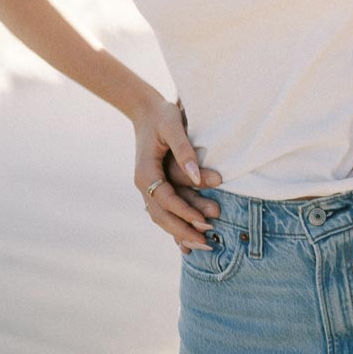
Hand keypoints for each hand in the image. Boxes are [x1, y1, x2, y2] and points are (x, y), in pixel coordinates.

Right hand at [133, 98, 220, 251]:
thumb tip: (195, 176)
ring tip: (204, 243)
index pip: (166, 199)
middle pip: (162, 215)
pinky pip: (166, 211)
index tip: (205, 222)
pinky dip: (176, 226)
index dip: (185, 212)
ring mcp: (149, 187)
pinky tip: (188, 243)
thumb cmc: (161, 115)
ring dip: (182, 231)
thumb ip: (184, 150)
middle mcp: (144, 184)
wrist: (147, 110)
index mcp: (145, 172)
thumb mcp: (172, 125)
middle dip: (184, 230)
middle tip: (207, 243)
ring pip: (164, 216)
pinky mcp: (157, 186)